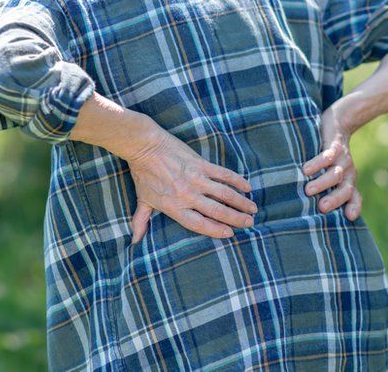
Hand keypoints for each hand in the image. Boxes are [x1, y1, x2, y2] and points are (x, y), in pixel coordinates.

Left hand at [125, 127, 256, 243]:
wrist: (145, 146)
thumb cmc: (143, 174)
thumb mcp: (142, 200)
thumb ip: (141, 222)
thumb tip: (134, 241)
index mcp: (174, 207)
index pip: (200, 224)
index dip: (216, 230)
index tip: (230, 234)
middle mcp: (188, 195)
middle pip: (218, 211)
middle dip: (236, 219)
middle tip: (249, 223)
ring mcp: (196, 179)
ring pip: (225, 194)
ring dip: (241, 203)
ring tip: (253, 209)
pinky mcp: (201, 164)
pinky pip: (224, 175)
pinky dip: (237, 181)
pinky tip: (248, 187)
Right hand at [301, 106, 361, 219]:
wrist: (339, 122)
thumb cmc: (331, 154)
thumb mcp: (332, 170)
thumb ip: (328, 187)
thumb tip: (314, 208)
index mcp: (348, 180)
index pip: (354, 197)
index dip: (353, 206)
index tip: (348, 217)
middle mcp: (348, 172)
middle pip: (346, 189)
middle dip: (335, 199)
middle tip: (322, 207)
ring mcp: (343, 159)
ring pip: (336, 174)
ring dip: (323, 182)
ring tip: (308, 190)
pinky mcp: (335, 145)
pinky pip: (328, 156)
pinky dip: (318, 163)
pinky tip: (306, 169)